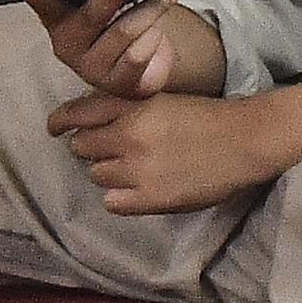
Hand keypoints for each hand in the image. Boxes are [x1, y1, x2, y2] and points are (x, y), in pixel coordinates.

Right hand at [23, 0, 207, 97]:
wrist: (144, 71)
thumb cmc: (119, 32)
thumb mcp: (104, 11)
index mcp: (61, 25)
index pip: (48, 9)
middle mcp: (70, 49)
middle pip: (90, 17)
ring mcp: (94, 69)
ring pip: (123, 32)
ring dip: (148, 12)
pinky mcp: (121, 84)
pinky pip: (139, 56)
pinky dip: (154, 38)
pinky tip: (161, 28)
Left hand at [47, 85, 281, 214]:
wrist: (246, 140)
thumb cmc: (209, 116)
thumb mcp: (164, 99)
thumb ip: (128, 106)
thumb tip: (93, 117)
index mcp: (132, 107)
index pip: (78, 113)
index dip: (60, 121)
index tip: (55, 128)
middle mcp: (129, 136)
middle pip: (81, 147)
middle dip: (91, 148)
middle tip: (112, 151)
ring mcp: (137, 170)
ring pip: (96, 175)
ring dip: (109, 173)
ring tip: (134, 171)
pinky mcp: (150, 198)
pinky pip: (112, 203)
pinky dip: (120, 198)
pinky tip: (139, 191)